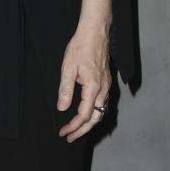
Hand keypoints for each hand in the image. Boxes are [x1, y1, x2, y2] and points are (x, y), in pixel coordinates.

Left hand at [57, 17, 110, 141]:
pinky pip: (102, 104)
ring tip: (76, 130)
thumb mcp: (68, 68)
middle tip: (69, 137)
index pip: (84, 114)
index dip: (74, 126)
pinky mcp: (106, 83)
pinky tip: (86, 116)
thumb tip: (62, 108)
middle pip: (95, 118)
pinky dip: (95, 114)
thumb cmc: (81, 47)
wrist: (95, 32)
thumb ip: (65, 90)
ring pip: (101, 113)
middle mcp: (103, 89)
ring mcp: (107, 86)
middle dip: (82, 130)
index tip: (63, 132)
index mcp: (93, 87)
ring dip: (89, 124)